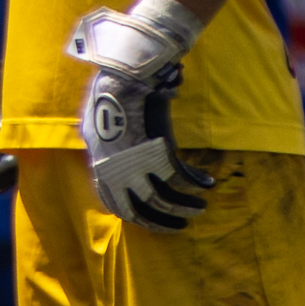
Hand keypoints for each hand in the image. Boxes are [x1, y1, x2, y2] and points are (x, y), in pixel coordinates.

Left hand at [71, 0, 214, 230]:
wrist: (120, 80)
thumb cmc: (108, 99)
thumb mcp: (97, 128)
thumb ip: (104, 147)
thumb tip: (103, 156)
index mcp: (101, 168)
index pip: (116, 205)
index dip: (136, 217)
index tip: (152, 221)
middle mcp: (117, 172)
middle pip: (142, 209)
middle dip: (164, 221)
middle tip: (183, 225)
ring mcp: (137, 164)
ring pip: (165, 199)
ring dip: (185, 207)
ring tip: (199, 208)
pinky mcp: (159, 154)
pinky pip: (182, 178)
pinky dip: (196, 183)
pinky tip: (207, 183)